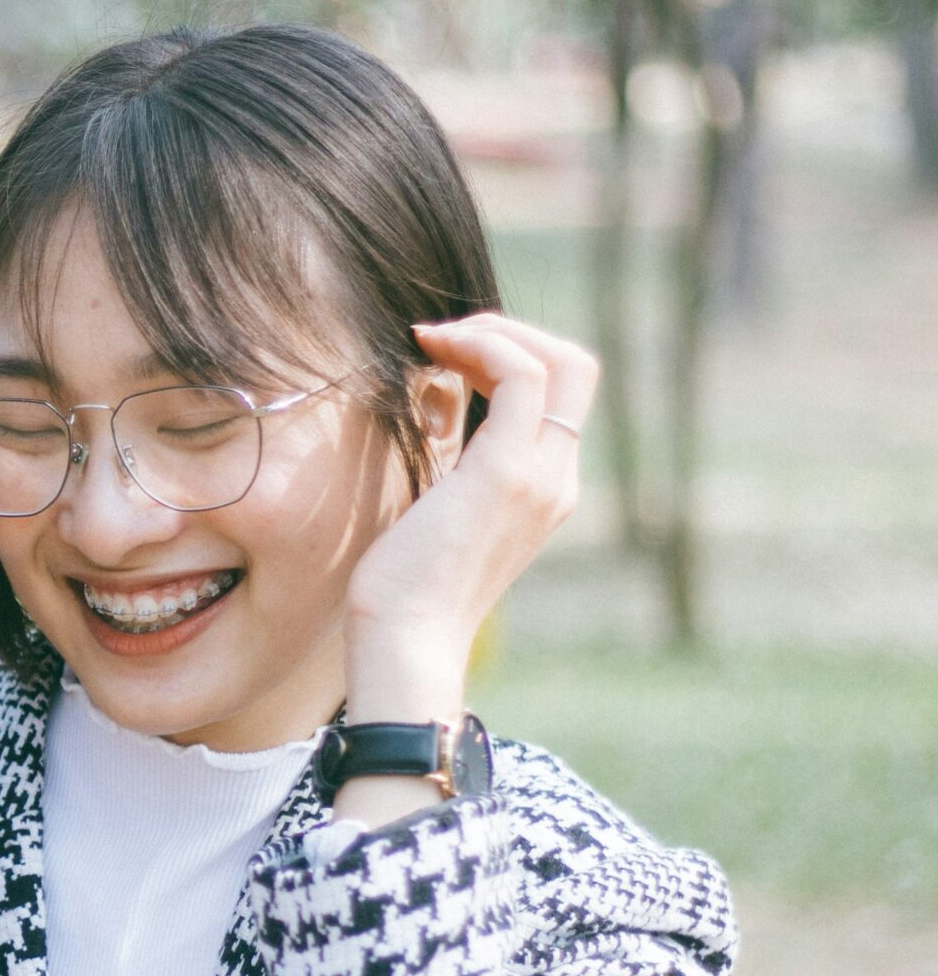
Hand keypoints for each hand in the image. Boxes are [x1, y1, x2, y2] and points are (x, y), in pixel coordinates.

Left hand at [336, 315, 595, 812]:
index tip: (442, 353)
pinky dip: (481, 346)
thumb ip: (450, 458)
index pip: (557, 393)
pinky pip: (521, 376)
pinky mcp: (506, 473)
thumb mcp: (433, 507)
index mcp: (544, 489)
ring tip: (430, 337)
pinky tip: (430, 350)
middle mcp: (557, 479)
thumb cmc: (401, 588)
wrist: (405, 644)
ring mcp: (540, 476)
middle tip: (441, 336)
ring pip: (558, 360)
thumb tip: (432, 398)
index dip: (509, 354)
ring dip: (492, 331)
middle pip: (575, 366)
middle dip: (511, 331)